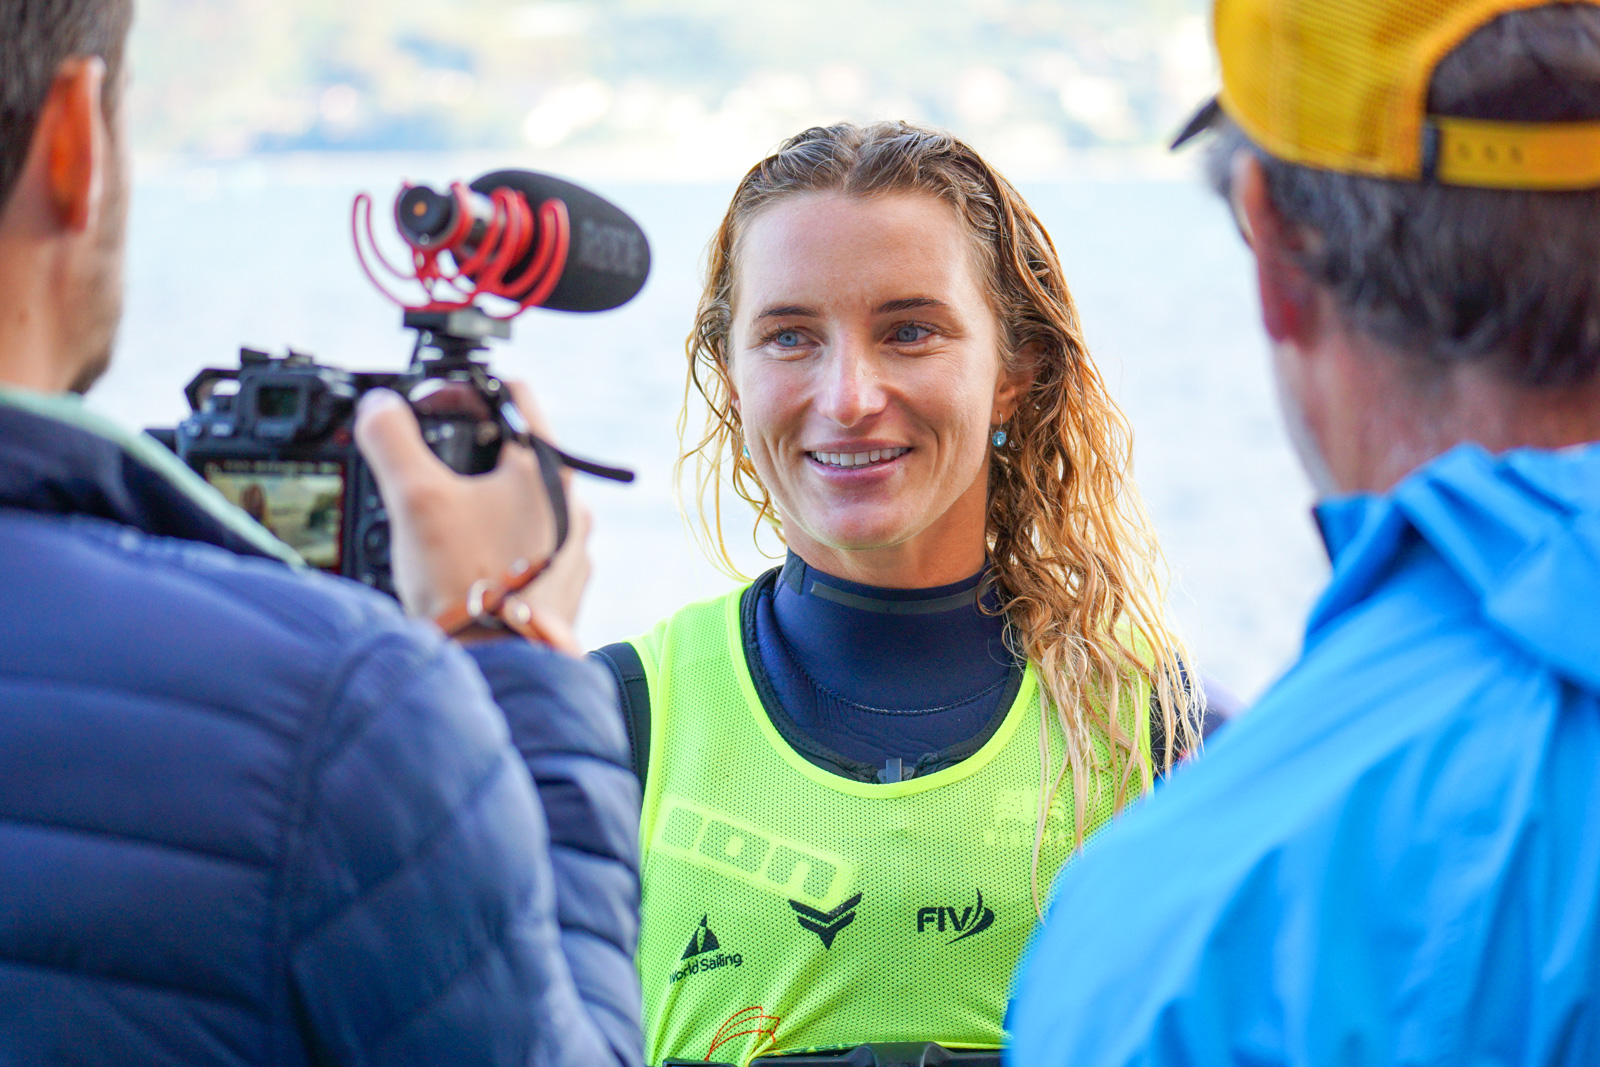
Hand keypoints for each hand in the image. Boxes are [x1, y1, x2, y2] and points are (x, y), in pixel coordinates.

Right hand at [353, 383, 590, 652]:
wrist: (498, 668)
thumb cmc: (466, 584)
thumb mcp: (415, 498)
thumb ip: (391, 439)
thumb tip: (379, 407)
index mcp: (550, 471)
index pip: (515, 396)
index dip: (465, 391)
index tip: (430, 407)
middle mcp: (574, 506)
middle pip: (516, 452)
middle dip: (466, 454)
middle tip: (425, 469)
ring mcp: (573, 550)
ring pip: (522, 504)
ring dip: (479, 503)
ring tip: (438, 523)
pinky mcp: (562, 588)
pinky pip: (528, 548)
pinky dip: (495, 545)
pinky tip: (462, 563)